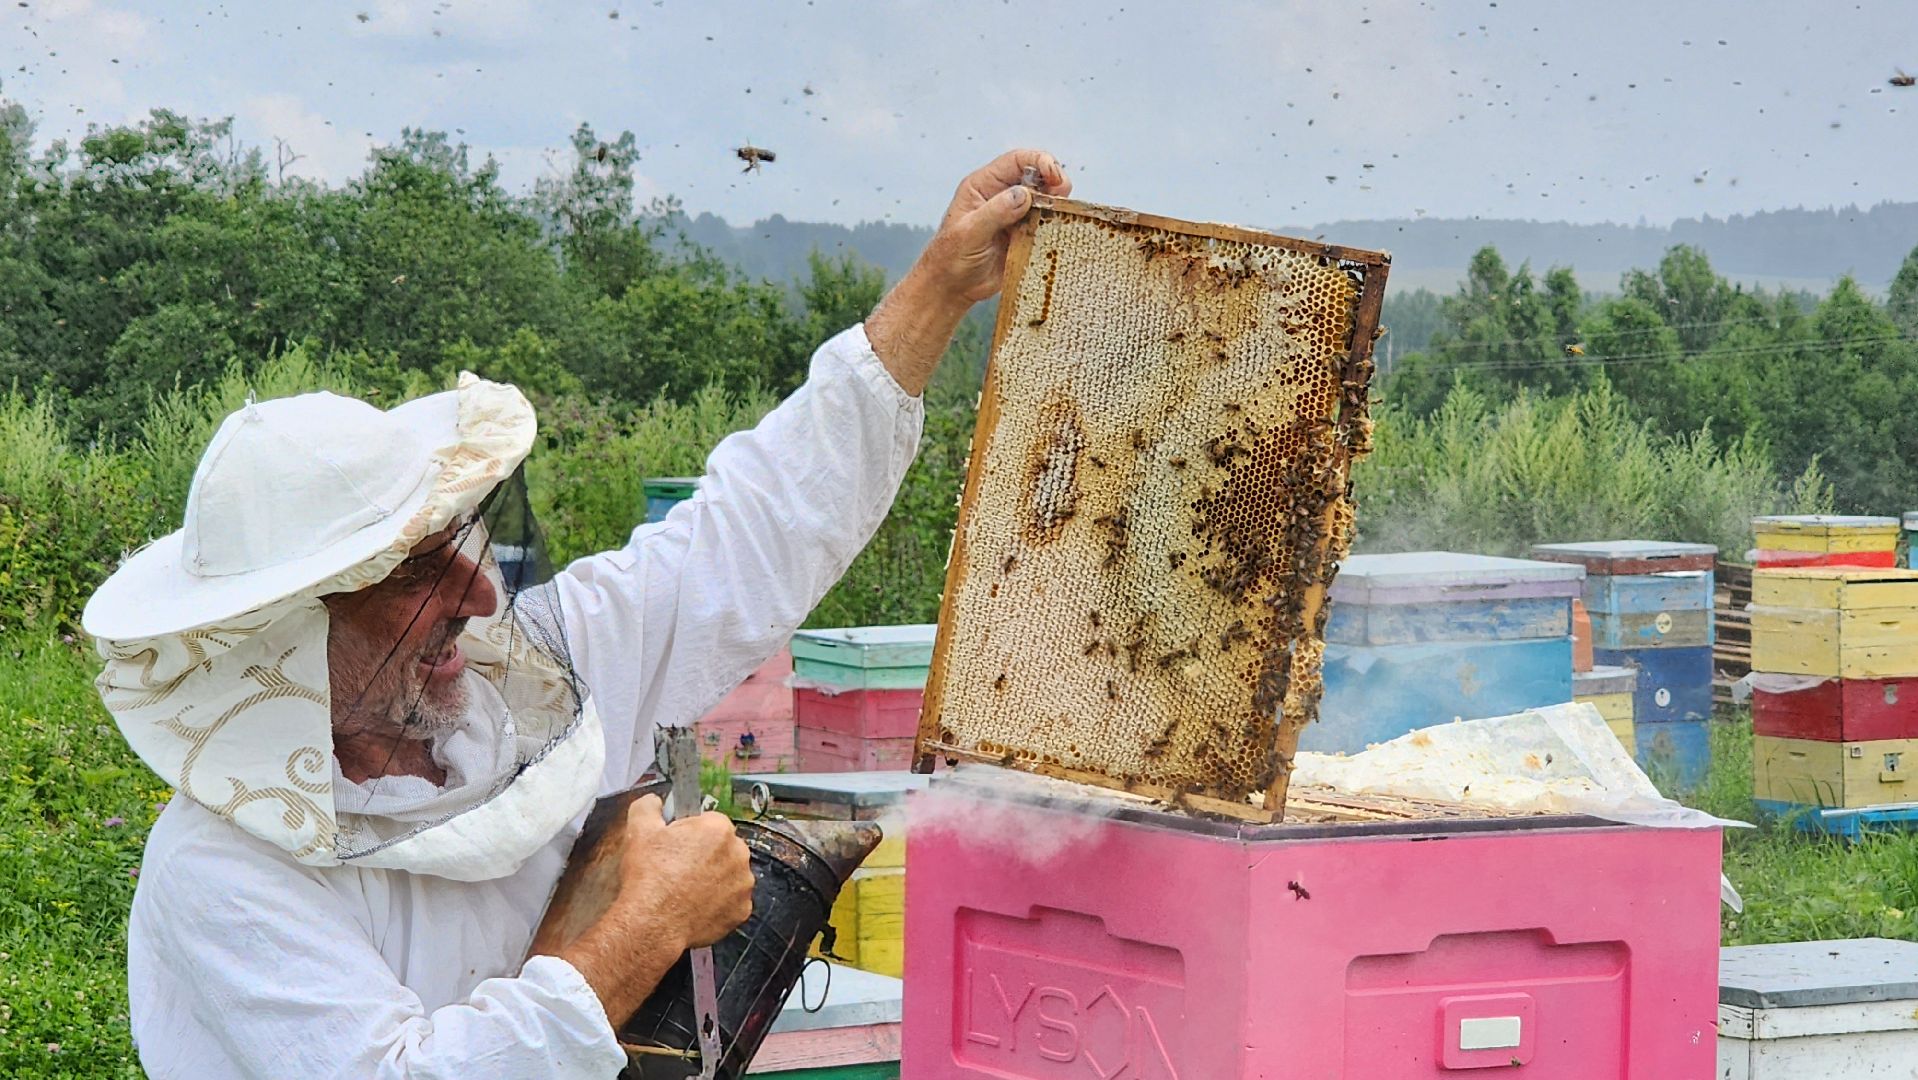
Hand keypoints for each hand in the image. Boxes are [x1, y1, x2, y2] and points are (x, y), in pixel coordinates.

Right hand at [616, 794, 753, 948]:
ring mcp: (743, 884)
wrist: (653, 923)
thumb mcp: (639, 831)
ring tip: (685, 890)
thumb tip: (653, 801)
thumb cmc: (649, 878)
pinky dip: (717, 904)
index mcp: (719, 829)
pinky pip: (731, 902)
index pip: (709, 822)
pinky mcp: (742, 911)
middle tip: (678, 869)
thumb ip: (648, 807)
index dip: (690, 833)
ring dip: (713, 879)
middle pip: (722, 848)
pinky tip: (695, 906)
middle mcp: (739, 854)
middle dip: (704, 856)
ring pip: (728, 875)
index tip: (676, 846)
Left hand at [865, 149, 1070, 395]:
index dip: (1039, 162)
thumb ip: (995, 212)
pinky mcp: (1024, 235)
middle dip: (1054, 182)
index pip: (1016, 161)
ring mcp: (1014, 215)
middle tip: (1061, 198)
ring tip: (1058, 216)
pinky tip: (1056, 231)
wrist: (951, 288)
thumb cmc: (950, 258)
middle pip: (1037, 176)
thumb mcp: (969, 233)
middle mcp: (1001, 195)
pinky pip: (1045, 223)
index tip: (1054, 176)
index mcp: (983, 185)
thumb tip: (1024, 194)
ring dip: (1057, 204)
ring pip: (1045, 199)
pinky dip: (1055, 224)